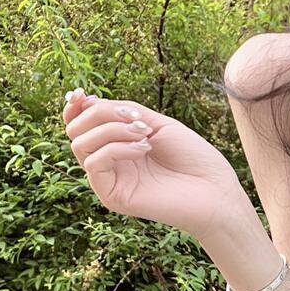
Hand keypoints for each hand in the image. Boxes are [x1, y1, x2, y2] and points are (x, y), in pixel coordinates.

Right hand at [62, 88, 244, 240]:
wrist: (215, 190)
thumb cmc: (193, 158)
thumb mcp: (156, 123)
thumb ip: (122, 112)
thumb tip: (87, 101)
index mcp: (118, 144)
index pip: (79, 123)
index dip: (74, 106)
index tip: (81, 93)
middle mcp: (110, 162)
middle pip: (75, 130)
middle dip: (99, 113)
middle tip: (135, 117)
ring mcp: (109, 180)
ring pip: (81, 145)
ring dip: (111, 130)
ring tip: (144, 134)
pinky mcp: (112, 197)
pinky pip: (94, 164)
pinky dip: (115, 149)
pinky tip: (144, 149)